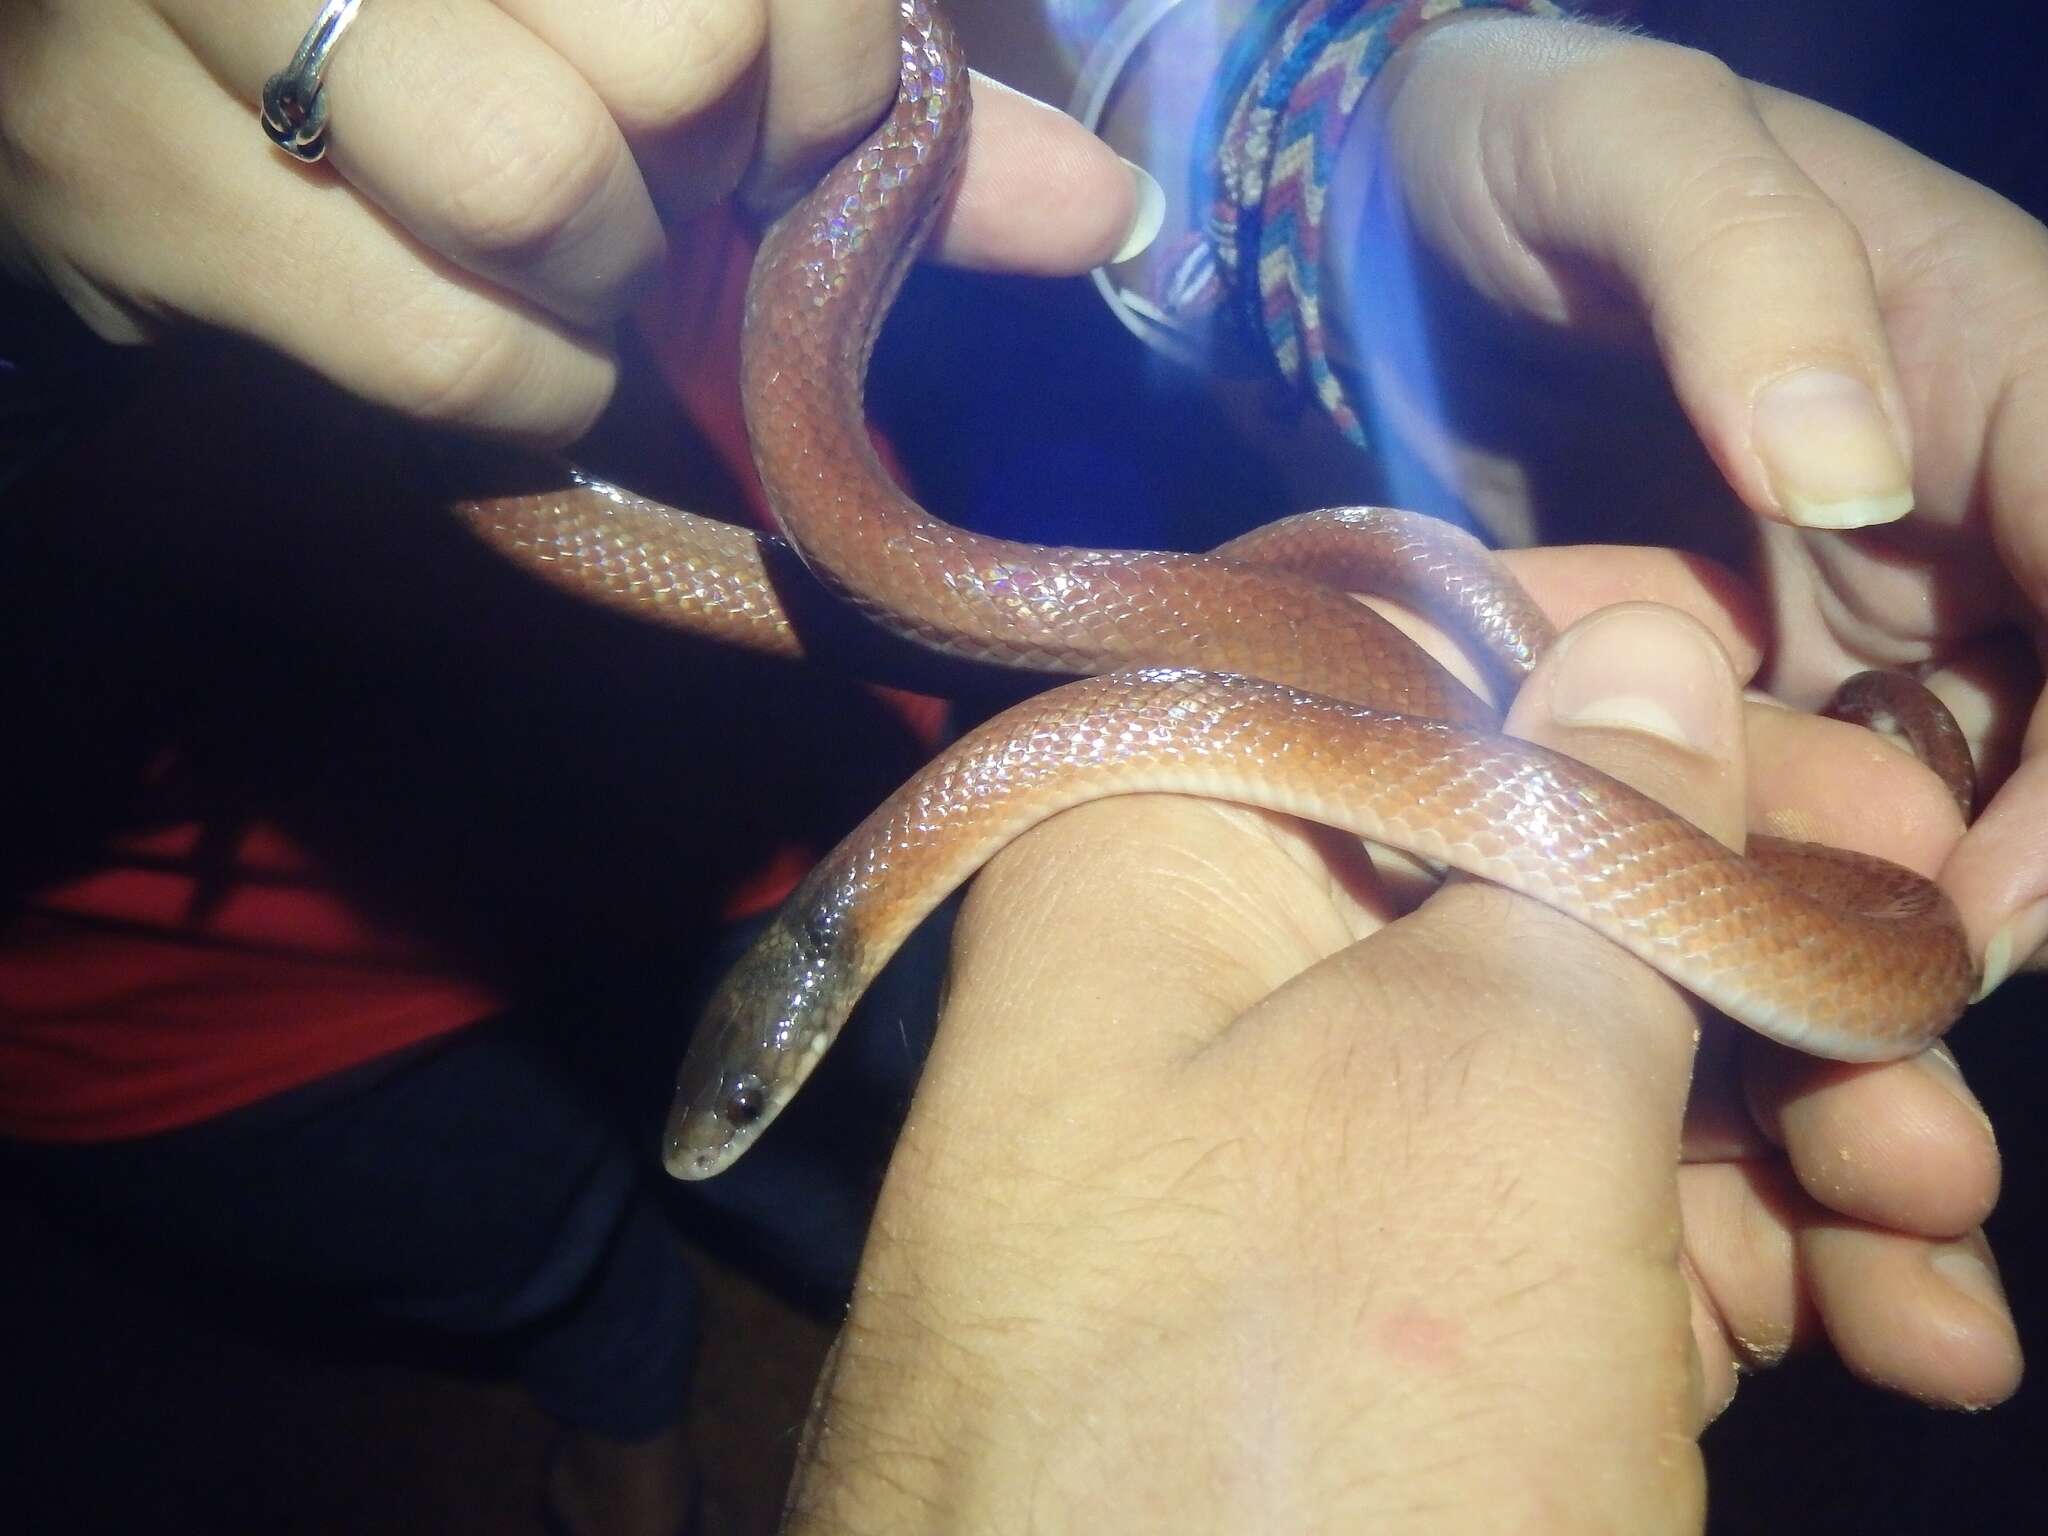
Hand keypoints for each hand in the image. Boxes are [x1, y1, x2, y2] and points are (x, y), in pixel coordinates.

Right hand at [0, 0, 1140, 442]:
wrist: (121, 74)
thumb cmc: (453, 24)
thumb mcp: (652, 3)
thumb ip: (862, 71)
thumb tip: (1103, 213)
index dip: (822, 52)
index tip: (781, 110)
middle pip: (676, 45)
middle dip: (708, 149)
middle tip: (653, 166)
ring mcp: (180, 14)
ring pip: (539, 182)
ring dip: (604, 273)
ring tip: (555, 240)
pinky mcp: (121, 188)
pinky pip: (448, 350)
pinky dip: (523, 383)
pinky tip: (488, 324)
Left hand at [782, 552, 2016, 1533]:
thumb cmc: (1306, 1429)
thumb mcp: (1481, 1094)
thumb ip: (1588, 843)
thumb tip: (1641, 642)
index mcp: (1159, 857)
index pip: (1392, 657)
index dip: (1617, 659)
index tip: (1829, 733)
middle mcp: (1203, 989)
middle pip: (1519, 873)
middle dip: (1759, 945)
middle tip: (1947, 1003)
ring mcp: (1290, 1172)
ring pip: (1579, 1065)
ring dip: (1798, 1129)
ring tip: (1937, 1233)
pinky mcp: (1371, 1336)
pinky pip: (1570, 1233)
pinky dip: (1737, 1268)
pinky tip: (1895, 1338)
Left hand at [1343, 15, 2047, 989]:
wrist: (1378, 217)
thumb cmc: (1505, 147)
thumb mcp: (1622, 143)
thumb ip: (1748, 272)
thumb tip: (1849, 472)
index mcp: (2015, 374)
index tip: (1982, 913)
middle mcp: (1967, 513)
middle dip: (2000, 895)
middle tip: (1874, 1041)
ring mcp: (1861, 605)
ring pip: (1944, 806)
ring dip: (1886, 934)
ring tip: (1794, 1063)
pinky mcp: (1743, 673)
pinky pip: (1801, 811)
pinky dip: (1768, 902)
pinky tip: (1698, 993)